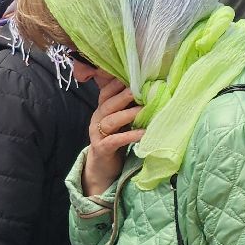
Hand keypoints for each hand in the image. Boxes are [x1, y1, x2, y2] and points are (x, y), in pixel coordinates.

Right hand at [83, 79, 143, 197]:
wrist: (102, 168)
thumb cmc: (115, 141)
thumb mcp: (119, 122)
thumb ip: (127, 108)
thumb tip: (147, 92)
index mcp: (101, 111)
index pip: (105, 93)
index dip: (116, 84)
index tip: (132, 76)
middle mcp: (97, 120)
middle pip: (108, 104)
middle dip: (123, 96)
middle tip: (139, 89)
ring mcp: (98, 135)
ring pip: (111, 120)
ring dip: (128, 114)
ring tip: (144, 110)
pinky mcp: (102, 149)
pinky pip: (115, 140)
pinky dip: (129, 136)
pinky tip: (143, 133)